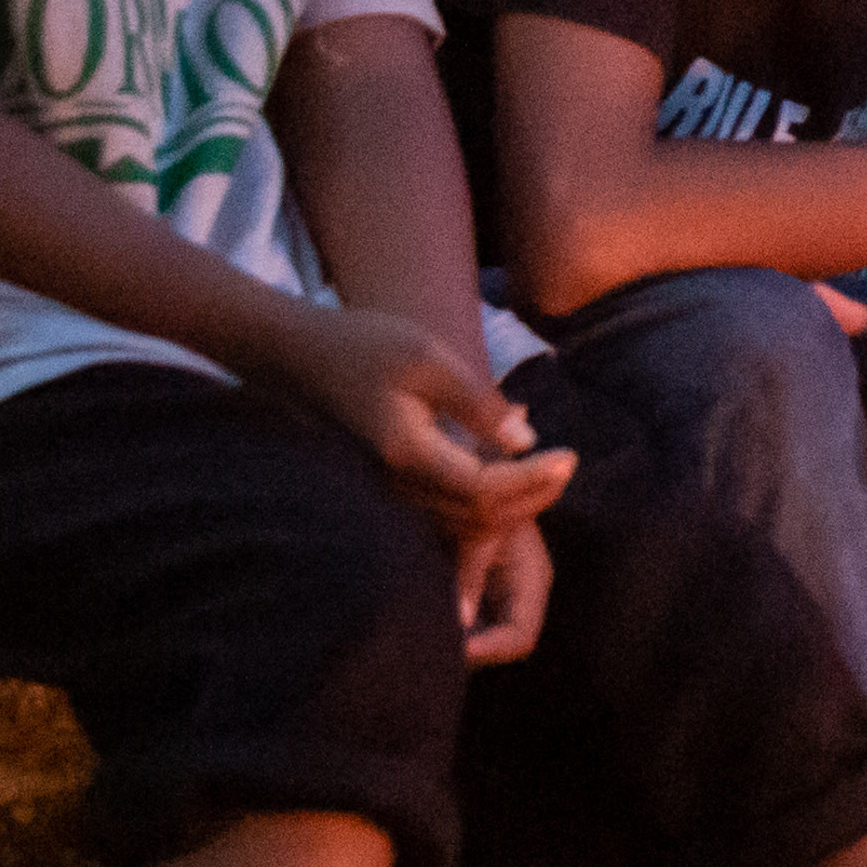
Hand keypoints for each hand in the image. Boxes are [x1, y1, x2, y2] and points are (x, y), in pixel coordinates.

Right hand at [259, 305, 573, 655]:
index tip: (569, 456)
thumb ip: (478, 402)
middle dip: (531, 497)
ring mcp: (387, 490)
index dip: (533, 482)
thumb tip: (526, 441)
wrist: (296, 353)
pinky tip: (506, 463)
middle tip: (567, 464)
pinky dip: (483, 497)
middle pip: (477, 517)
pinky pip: (443, 509)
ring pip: (460, 522)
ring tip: (547, 469)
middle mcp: (395, 484)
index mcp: (407, 453)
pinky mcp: (387, 484)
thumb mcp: (428, 357)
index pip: (484, 491)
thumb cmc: (362, 344)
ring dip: (511, 502)